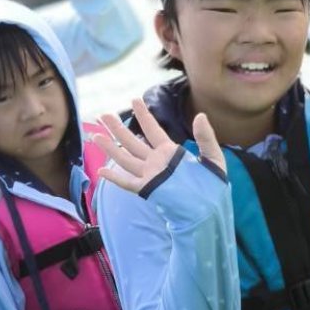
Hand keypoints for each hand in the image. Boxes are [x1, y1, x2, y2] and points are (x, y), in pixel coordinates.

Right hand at [92, 99, 225, 194]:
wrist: (210, 209)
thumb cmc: (212, 185)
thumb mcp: (213, 157)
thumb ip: (206, 137)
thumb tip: (200, 115)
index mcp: (170, 151)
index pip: (153, 129)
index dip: (143, 115)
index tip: (134, 100)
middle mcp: (156, 161)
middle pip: (132, 141)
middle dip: (117, 128)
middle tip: (103, 115)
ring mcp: (150, 175)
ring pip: (126, 158)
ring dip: (111, 147)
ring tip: (95, 136)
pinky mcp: (149, 190)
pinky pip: (128, 183)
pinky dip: (115, 177)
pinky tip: (102, 171)